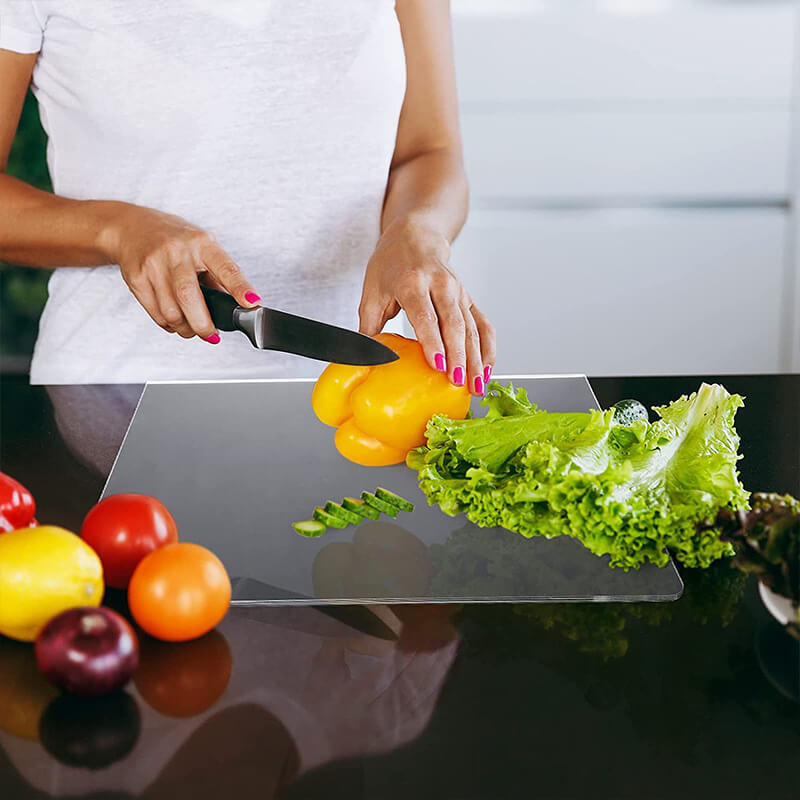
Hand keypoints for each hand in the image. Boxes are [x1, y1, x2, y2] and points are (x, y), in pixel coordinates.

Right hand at [101, 204, 260, 341]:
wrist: (132, 228)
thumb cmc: (176, 241)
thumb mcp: (203, 247)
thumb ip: (219, 276)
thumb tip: (238, 308)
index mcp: (201, 244)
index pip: (225, 268)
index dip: (240, 288)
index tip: (252, 303)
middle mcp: (176, 252)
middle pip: (189, 297)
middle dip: (203, 324)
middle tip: (212, 335)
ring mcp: (153, 265)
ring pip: (171, 313)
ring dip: (186, 329)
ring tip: (193, 328)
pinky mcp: (136, 279)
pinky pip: (156, 315)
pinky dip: (170, 325)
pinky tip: (176, 320)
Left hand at [359, 219, 495, 394]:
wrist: (416, 236)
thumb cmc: (391, 264)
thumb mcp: (372, 291)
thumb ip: (369, 326)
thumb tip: (364, 358)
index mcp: (412, 282)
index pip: (425, 315)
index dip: (433, 342)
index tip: (438, 365)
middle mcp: (440, 285)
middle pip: (453, 324)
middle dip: (458, 356)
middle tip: (458, 382)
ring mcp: (458, 292)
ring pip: (471, 327)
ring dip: (476, 358)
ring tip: (476, 385)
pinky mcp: (469, 299)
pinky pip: (483, 325)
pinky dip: (488, 348)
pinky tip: (486, 370)